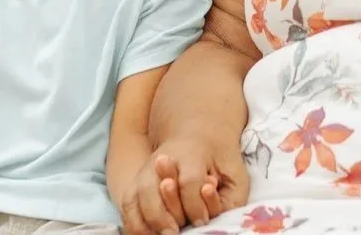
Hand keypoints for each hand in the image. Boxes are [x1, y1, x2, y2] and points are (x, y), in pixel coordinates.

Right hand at [122, 134, 248, 233]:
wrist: (197, 136)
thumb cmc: (219, 162)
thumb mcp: (234, 173)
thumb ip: (229, 196)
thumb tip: (211, 218)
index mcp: (191, 153)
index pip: (188, 181)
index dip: (195, 206)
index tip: (202, 221)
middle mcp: (161, 160)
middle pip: (152, 190)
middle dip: (163, 217)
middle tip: (175, 233)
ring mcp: (144, 172)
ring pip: (134, 199)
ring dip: (147, 223)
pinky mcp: (135, 184)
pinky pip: (126, 209)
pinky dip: (134, 226)